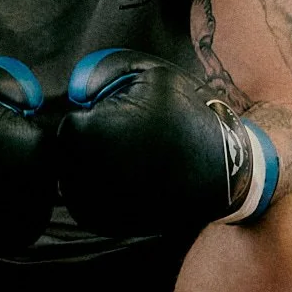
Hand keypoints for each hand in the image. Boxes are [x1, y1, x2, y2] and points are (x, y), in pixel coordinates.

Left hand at [56, 49, 277, 238]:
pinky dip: (102, 188)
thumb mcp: (151, 73)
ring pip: (72, 175)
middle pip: (67, 151)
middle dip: (94, 142)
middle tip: (135, 142)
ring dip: (94, 166)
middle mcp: (79, 172)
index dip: (100, 117)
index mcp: (85, 133)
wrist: (223, 171)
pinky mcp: (100, 222)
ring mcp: (89, 201)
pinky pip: (85, 198)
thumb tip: (75, 91)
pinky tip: (135, 180)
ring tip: (137, 161)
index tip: (131, 122)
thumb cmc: (187, 116)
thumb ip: (103, 70)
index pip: (70, 123)